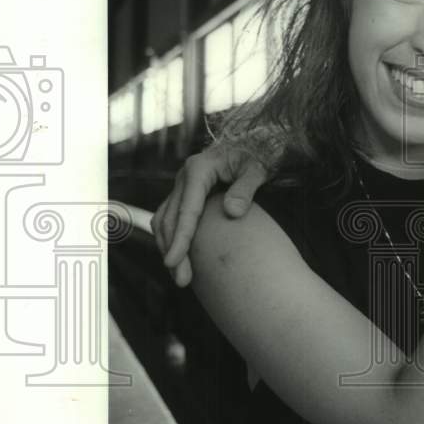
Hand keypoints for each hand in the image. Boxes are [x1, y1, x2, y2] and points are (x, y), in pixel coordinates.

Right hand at [150, 145, 269, 286]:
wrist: (255, 144)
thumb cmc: (258, 155)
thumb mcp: (257, 169)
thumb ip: (246, 189)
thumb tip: (232, 212)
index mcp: (199, 169)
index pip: (186, 210)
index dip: (180, 238)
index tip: (174, 262)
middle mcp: (185, 176)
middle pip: (171, 218)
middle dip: (173, 250)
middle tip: (181, 280)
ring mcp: (183, 184)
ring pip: (165, 219)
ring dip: (169, 246)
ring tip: (180, 275)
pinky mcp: (186, 192)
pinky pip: (171, 217)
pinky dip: (172, 237)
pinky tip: (181, 256)